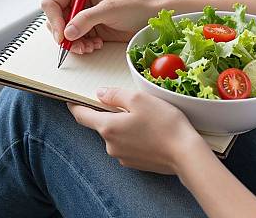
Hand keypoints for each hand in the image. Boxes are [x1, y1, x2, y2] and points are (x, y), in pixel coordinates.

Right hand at [41, 0, 160, 53]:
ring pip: (63, 34)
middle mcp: (77, 2)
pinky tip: (95, 45)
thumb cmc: (133, 7)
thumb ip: (86, 19)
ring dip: (74, 44)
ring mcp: (81, 17)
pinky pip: (74, 41)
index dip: (54, 19)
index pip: (52, 3)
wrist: (148, 19)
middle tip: (77, 45)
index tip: (63, 34)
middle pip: (54, 21)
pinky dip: (82, 46)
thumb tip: (67, 32)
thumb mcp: (109, 11)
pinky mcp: (88, 30)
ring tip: (89, 46)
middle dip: (64, 36)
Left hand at [67, 88, 201, 173]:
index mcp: (108, 127)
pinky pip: (128, 145)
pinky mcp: (135, 163)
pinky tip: (151, 130)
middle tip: (130, 102)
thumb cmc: (163, 123)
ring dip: (124, 125)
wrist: (185, 153)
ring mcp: (123, 156)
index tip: (70, 100)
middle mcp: (111, 145)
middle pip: (102, 124)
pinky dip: (134, 136)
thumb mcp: (139, 99)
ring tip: (146, 117)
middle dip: (111, 113)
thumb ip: (115, 95)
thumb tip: (99, 93)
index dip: (75, 106)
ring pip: (117, 135)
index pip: (83, 116)